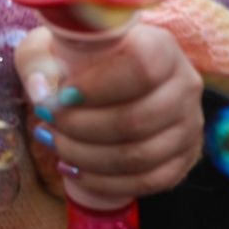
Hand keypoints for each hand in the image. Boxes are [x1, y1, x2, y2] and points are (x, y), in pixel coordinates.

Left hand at [17, 22, 204, 202]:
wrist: (104, 80)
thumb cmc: (75, 60)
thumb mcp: (48, 48)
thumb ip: (38, 64)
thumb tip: (41, 93)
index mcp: (160, 46)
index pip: (142, 66)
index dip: (99, 86)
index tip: (62, 96)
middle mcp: (184, 84)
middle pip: (137, 118)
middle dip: (81, 127)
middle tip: (48, 121)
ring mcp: (190, 125)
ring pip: (141, 155)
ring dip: (87, 156)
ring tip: (54, 143)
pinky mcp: (185, 158)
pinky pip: (149, 182)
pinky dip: (105, 182)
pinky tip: (74, 169)